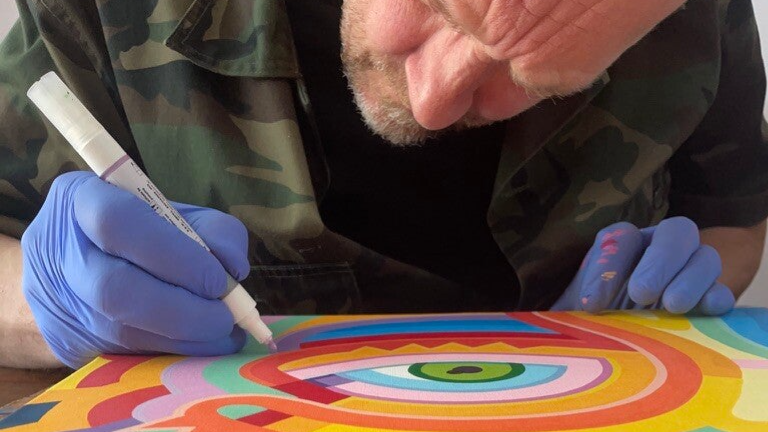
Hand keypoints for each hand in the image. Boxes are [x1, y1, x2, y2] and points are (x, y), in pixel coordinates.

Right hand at [21, 172, 249, 367]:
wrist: (73, 266)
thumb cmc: (139, 232)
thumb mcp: (179, 214)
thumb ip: (215, 230)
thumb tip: (233, 269)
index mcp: (80, 200)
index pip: (118, 223)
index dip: (175, 256)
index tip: (218, 279)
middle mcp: (58, 252)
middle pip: (115, 289)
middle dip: (183, 310)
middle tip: (225, 317)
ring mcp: (58, 302)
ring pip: (121, 332)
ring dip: (185, 339)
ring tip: (223, 333)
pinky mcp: (68, 342)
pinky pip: (126, 355)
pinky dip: (173, 353)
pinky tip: (200, 345)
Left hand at [552, 217, 734, 315]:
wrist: (615, 341)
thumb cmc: (589, 320)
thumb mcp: (570, 312)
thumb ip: (563, 308)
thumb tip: (545, 316)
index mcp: (621, 244)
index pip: (620, 238)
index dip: (607, 267)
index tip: (592, 305)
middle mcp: (658, 248)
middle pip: (674, 233)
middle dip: (659, 260)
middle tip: (641, 294)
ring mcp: (689, 270)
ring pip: (704, 256)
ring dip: (690, 279)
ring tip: (672, 307)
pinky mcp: (709, 297)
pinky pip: (722, 289)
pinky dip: (716, 297)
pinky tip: (704, 310)